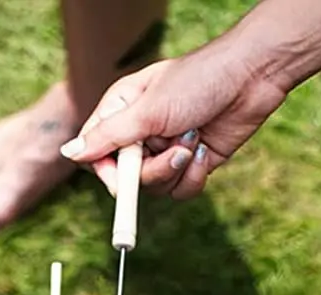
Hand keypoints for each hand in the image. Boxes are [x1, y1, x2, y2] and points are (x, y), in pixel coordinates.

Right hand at [59, 0, 320, 199]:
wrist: (252, 77)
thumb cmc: (199, 80)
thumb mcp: (148, 110)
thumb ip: (107, 137)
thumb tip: (69, 153)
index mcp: (123, 111)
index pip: (97, 155)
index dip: (108, 172)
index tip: (122, 176)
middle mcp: (141, 133)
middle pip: (127, 180)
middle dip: (152, 171)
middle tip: (173, 149)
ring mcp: (166, 149)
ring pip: (155, 189)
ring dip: (176, 170)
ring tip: (193, 140)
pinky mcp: (191, 164)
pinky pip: (180, 191)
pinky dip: (194, 177)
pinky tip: (206, 151)